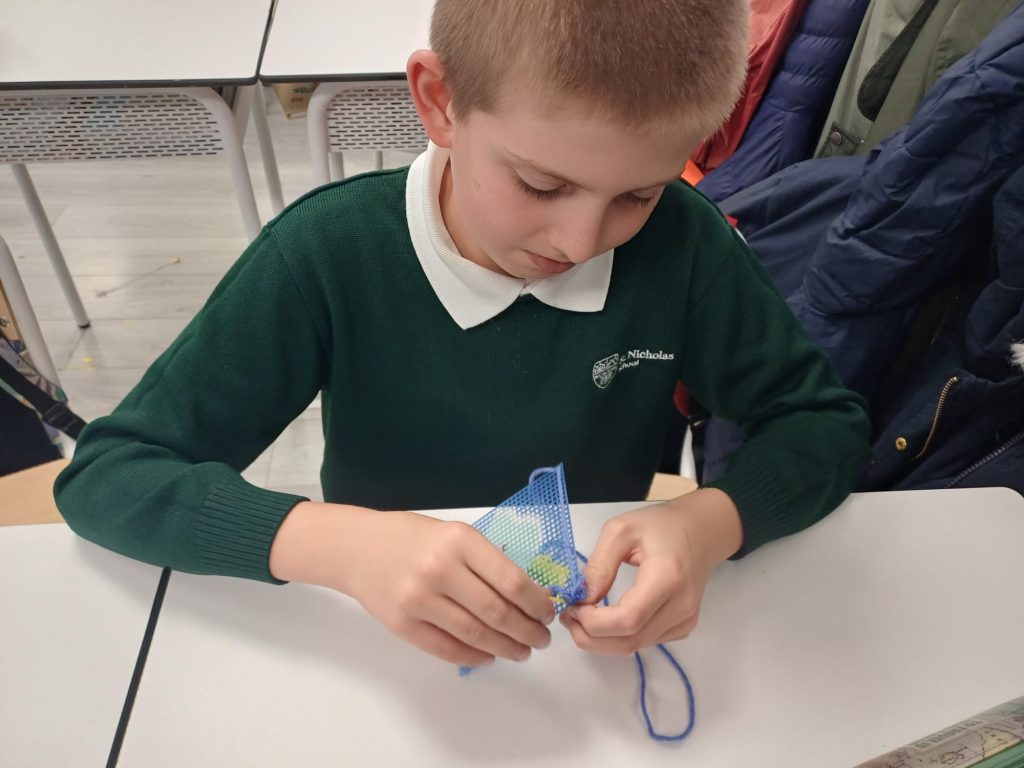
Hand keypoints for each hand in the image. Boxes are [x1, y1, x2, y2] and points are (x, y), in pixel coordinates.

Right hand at [270, 502, 554, 666]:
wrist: (357, 547)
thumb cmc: (411, 537)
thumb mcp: (453, 533)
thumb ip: (485, 561)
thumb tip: (527, 596)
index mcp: (460, 541)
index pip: (512, 581)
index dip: (537, 604)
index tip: (548, 613)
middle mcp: (441, 570)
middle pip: (498, 612)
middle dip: (528, 631)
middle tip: (542, 639)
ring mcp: (420, 599)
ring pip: (476, 634)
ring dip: (506, 648)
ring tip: (522, 651)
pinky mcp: (403, 624)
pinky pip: (447, 648)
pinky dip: (474, 656)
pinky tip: (489, 655)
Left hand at [560, 488, 741, 654]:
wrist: (700, 532)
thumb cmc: (661, 525)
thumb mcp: (621, 530)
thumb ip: (600, 565)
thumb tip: (583, 598)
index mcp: (668, 578)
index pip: (628, 619)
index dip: (594, 622)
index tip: (573, 607)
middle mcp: (681, 606)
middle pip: (629, 641)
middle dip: (591, 637)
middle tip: (568, 617)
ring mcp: (684, 621)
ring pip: (634, 646)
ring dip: (601, 640)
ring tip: (581, 616)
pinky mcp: (682, 627)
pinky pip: (644, 641)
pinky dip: (618, 637)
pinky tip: (604, 619)